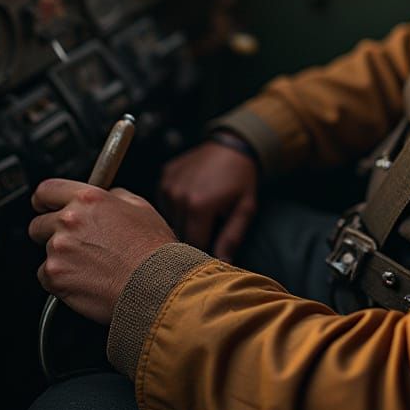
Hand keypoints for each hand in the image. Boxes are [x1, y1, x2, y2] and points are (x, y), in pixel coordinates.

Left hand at [29, 179, 175, 323]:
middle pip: (38, 224)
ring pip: (46, 252)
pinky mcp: (55, 277)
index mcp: (87, 199)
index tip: (45, 207)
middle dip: (51, 233)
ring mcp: (59, 249)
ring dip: (61, 258)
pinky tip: (85, 279)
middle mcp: (69, 220)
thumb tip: (104, 197)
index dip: (44, 200)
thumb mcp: (139, 207)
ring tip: (90, 266)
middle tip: (75, 244)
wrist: (153, 285)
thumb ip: (113, 196)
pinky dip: (60, 279)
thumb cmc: (151, 249)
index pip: (46, 191)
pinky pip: (46, 276)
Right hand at [158, 139, 257, 260]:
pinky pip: (164, 201)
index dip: (203, 248)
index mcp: (199, 207)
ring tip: (201, 209)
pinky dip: (175, 204)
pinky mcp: (164, 176)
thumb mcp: (244, 209)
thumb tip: (223, 264)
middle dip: (193, 234)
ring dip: (182, 219)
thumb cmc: (241, 179)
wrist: (232, 146)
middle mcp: (179, 196)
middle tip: (208, 225)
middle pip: (179, 232)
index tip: (212, 244)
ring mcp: (169, 184)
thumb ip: (231, 238)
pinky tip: (190, 197)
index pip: (193, 244)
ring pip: (170, 218)